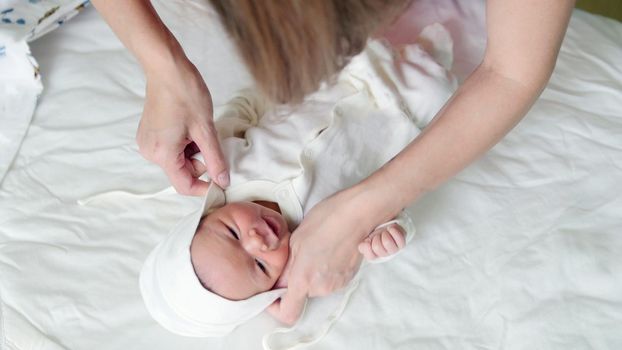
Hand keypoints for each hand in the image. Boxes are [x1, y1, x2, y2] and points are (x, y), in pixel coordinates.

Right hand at [136, 59, 228, 194]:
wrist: (166, 68)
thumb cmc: (185, 94)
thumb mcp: (206, 129)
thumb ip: (215, 159)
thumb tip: (224, 181)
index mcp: (163, 154)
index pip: (184, 186)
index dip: (205, 188)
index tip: (222, 182)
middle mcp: (151, 153)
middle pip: (182, 172)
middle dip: (200, 161)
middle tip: (209, 138)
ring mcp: (148, 143)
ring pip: (178, 160)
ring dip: (193, 150)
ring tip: (197, 127)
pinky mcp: (149, 134)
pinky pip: (171, 149)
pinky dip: (185, 143)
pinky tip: (188, 125)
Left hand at [275, 188, 377, 324]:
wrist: (357, 214)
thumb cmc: (325, 220)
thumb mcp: (295, 240)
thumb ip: (286, 267)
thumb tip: (279, 281)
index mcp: (302, 279)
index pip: (287, 313)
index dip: (275, 307)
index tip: (273, 294)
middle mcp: (320, 288)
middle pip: (300, 295)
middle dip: (295, 280)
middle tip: (298, 256)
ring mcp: (336, 285)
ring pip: (315, 287)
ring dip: (311, 274)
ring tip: (316, 250)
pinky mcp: (347, 279)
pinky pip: (328, 281)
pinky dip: (325, 271)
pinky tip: (328, 251)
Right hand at [358, 223, 405, 260]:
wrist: (389, 227)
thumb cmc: (377, 233)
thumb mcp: (367, 239)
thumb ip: (363, 245)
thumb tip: (365, 244)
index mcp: (374, 254)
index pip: (370, 256)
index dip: (368, 247)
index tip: (368, 239)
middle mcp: (384, 254)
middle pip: (377, 247)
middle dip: (376, 237)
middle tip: (378, 234)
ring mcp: (394, 250)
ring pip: (387, 242)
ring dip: (384, 234)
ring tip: (385, 232)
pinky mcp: (401, 244)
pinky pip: (399, 239)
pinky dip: (394, 231)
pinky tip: (390, 229)